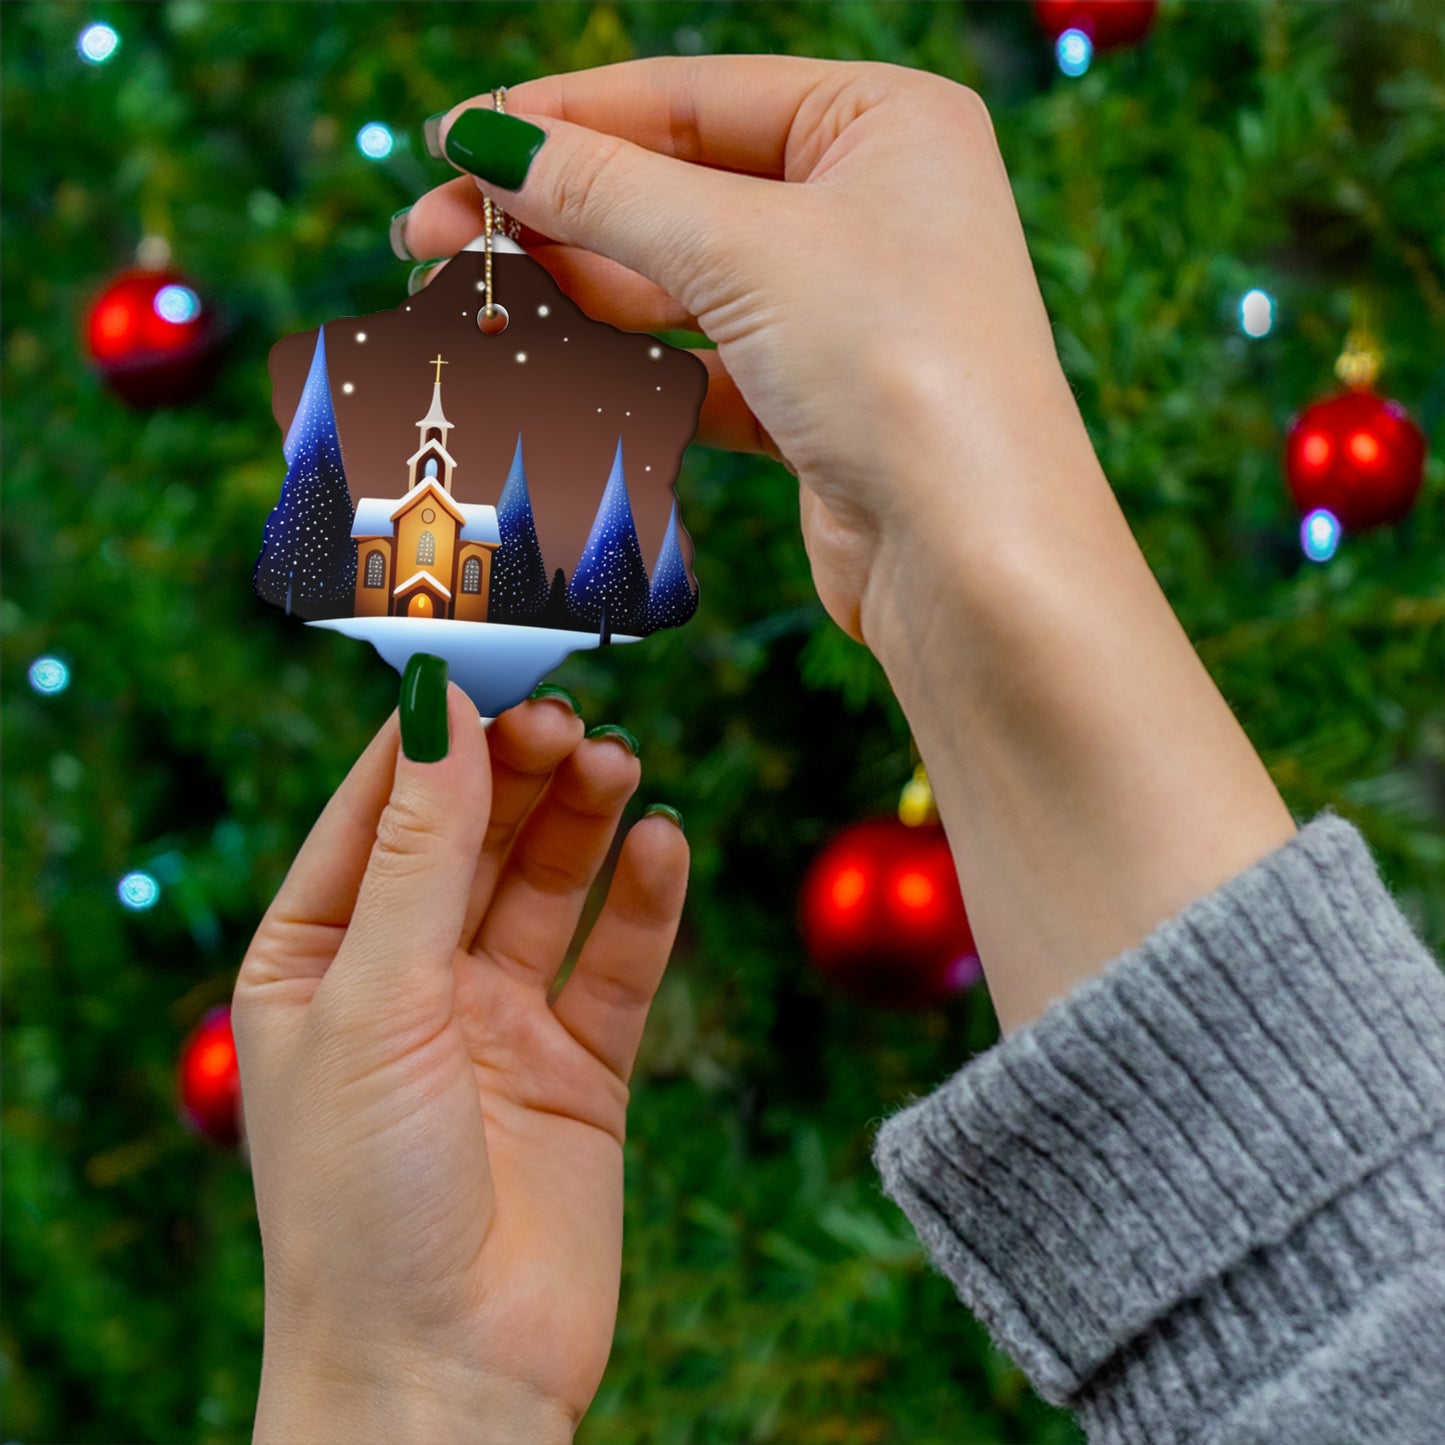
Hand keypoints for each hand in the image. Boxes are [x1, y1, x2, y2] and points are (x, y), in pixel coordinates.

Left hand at [233, 680, 686, 1441]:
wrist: (446, 1379)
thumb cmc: (362, 1200)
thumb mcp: (374, 1001)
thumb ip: (418, 852)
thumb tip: (440, 706)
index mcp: (319, 960)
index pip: (377, 810)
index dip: (433, 734)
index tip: (489, 659)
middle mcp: (408, 980)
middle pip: (473, 837)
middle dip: (519, 771)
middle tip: (572, 716)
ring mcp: (497, 1023)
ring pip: (549, 886)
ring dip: (584, 820)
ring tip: (620, 763)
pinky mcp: (579, 1068)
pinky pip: (617, 963)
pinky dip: (644, 902)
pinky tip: (665, 844)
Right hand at [403, 59, 1294, 1034]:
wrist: (974, 560)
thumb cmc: (901, 369)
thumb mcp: (743, 250)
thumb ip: (607, 191)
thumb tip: (488, 139)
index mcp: (884, 123)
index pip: (692, 97)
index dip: (564, 118)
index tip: (453, 140)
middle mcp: (871, 206)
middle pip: (678, 190)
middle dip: (553, 212)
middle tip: (431, 236)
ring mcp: (845, 310)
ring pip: (682, 283)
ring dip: (576, 290)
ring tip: (468, 295)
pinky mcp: (817, 402)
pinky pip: (701, 363)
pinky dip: (628, 364)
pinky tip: (547, 364)